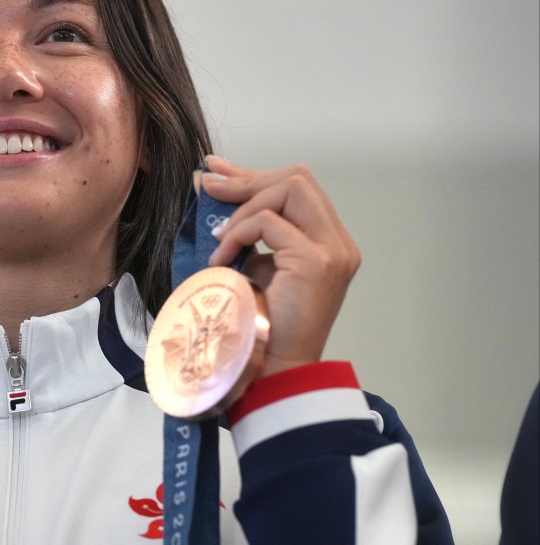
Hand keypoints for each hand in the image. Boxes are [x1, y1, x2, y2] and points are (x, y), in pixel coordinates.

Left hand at [201, 156, 360, 377]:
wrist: (273, 371)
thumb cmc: (260, 323)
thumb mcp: (250, 262)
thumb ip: (241, 225)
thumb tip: (208, 180)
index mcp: (328, 240)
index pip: (298, 186)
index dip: (254, 174)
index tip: (215, 174)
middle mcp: (338, 242)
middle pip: (297, 178)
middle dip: (247, 180)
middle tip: (208, 191)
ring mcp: (333, 251)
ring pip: (289, 189)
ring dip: (242, 210)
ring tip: (220, 243)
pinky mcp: (316, 263)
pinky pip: (268, 222)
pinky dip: (238, 234)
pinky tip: (221, 260)